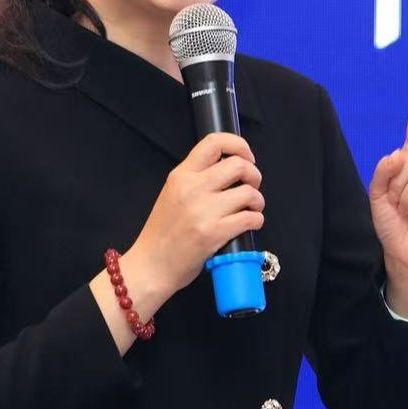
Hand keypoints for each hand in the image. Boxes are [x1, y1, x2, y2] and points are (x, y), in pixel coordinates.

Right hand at [126, 131, 265, 296]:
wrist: (150, 266)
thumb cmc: (162, 233)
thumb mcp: (172, 194)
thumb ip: (196, 179)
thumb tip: (230, 169)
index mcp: (181, 176)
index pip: (214, 142)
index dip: (238, 144)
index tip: (246, 157)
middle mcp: (192, 189)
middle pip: (239, 165)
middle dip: (254, 175)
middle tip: (251, 186)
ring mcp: (203, 211)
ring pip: (249, 192)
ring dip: (257, 201)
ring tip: (251, 208)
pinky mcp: (214, 233)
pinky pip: (250, 218)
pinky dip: (256, 220)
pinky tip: (250, 223)